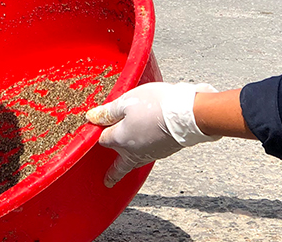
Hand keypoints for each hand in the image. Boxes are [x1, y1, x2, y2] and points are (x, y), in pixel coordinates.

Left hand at [85, 82, 220, 186]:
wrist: (188, 115)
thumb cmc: (156, 105)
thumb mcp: (126, 101)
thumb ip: (109, 111)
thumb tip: (92, 117)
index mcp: (121, 139)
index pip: (103, 139)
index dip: (99, 132)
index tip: (97, 130)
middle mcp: (134, 151)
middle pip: (120, 163)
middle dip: (113, 172)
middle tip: (108, 180)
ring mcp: (151, 153)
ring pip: (136, 161)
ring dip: (130, 163)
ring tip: (126, 168)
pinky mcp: (165, 151)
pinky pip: (151, 154)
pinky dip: (147, 151)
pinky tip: (149, 145)